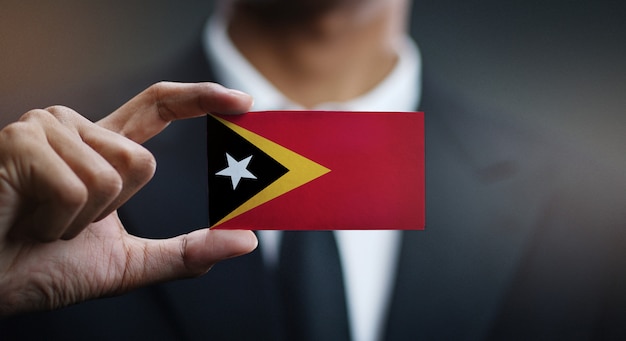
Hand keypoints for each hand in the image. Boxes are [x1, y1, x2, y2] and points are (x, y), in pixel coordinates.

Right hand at [0, 82, 257, 315]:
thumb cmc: (42, 268)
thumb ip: (186, 252)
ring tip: (41, 222)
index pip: (158, 106)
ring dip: (82, 220)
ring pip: (114, 174)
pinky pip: (78, 187)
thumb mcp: (127, 263)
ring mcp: (45, 129)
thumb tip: (246, 241)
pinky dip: (58, 223)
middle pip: (143, 161)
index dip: (201, 98)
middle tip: (65, 224)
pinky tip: (25, 220)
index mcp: (100, 148)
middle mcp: (74, 128)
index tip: (242, 102)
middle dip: (112, 211)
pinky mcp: (21, 141)